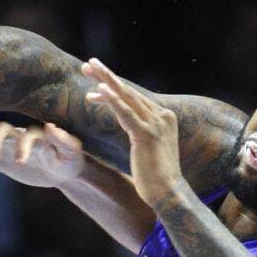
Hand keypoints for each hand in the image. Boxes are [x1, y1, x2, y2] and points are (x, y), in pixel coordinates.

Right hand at [0, 121, 85, 187]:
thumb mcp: (71, 152)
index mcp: (34, 134)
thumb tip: (49, 126)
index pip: (21, 134)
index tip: (21, 163)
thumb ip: (62, 140)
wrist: (63, 173)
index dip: (19, 146)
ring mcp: (6, 147)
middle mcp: (17, 137)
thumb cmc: (70, 160)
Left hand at [82, 58, 182, 207]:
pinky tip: (99, 89)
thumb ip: (143, 133)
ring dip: (105, 80)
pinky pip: (125, 113)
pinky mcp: (146, 134)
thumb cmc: (157, 175)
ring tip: (88, 68)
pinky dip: (112, 100)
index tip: (95, 85)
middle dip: (106, 77)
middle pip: (129, 92)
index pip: (134, 99)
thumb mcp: (151, 148)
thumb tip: (133, 128)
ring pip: (125, 97)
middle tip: (88, 64)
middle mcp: (162, 116)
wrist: (168, 192)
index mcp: (164, 118)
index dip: (113, 89)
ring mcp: (156, 124)